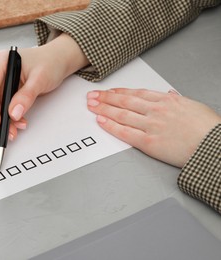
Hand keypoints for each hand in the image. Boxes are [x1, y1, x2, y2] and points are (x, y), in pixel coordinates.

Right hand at [0, 33, 88, 139]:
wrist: (57, 61)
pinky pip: (1, 106)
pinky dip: (7, 117)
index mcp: (1, 61)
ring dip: (2, 119)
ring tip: (16, 127)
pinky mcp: (4, 89)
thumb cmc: (50, 62)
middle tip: (9, 130)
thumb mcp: (40, 78)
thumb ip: (26, 95)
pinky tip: (18, 121)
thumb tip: (14, 112)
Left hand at [87, 88, 220, 166]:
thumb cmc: (208, 128)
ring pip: (121, 114)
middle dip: (105, 98)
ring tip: (91, 106)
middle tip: (92, 96)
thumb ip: (177, 100)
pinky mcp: (149, 142)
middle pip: (124, 102)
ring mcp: (151, 126)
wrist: (214, 146)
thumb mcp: (193, 106)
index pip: (136, 93)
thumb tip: (169, 94)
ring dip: (103, 109)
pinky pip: (125, 133)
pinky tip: (101, 122)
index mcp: (166, 101)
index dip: (119, 92)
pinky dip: (111, 126)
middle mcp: (156, 111)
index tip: (108, 91)